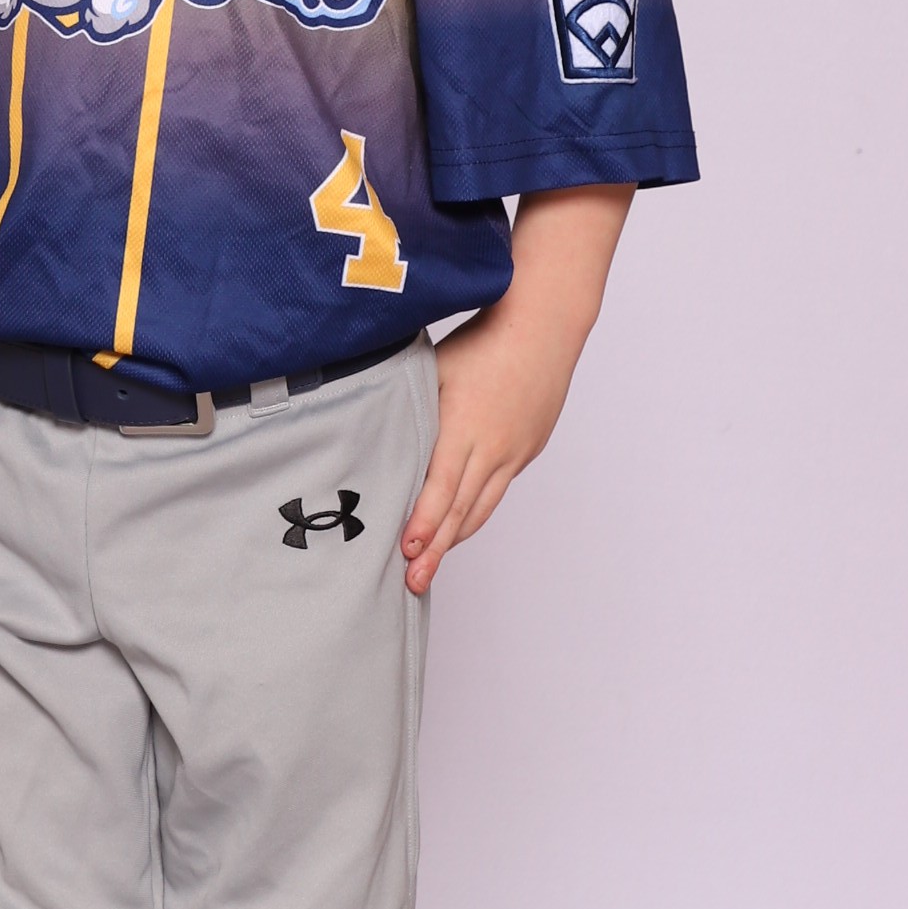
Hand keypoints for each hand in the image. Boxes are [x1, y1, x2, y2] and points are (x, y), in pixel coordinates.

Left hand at [400, 185, 630, 592]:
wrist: (544, 327)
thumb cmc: (483, 340)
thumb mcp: (433, 368)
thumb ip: (404, 403)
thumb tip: (363, 424)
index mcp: (463, 425)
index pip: (441, 484)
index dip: (424, 520)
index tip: (407, 549)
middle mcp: (493, 446)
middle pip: (462, 509)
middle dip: (436, 549)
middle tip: (415, 581)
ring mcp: (514, 452)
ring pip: (482, 506)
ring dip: (456, 539)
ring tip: (432, 567)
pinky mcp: (526, 451)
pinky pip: (497, 491)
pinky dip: (475, 513)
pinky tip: (458, 528)